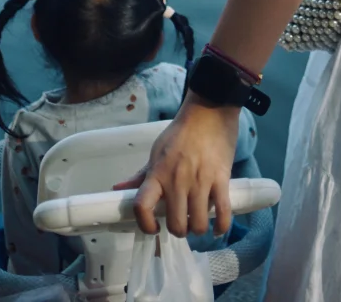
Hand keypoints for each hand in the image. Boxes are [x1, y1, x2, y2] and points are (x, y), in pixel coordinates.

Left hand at [115, 96, 239, 237]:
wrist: (209, 109)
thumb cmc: (181, 131)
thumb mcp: (158, 151)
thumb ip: (140, 174)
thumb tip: (118, 190)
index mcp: (158, 173)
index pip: (142, 206)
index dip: (145, 225)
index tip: (154, 229)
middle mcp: (177, 180)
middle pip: (176, 224)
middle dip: (179, 230)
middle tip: (182, 223)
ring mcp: (200, 181)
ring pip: (198, 223)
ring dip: (198, 228)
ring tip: (198, 221)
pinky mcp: (221, 178)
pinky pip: (222, 211)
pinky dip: (221, 226)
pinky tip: (218, 228)